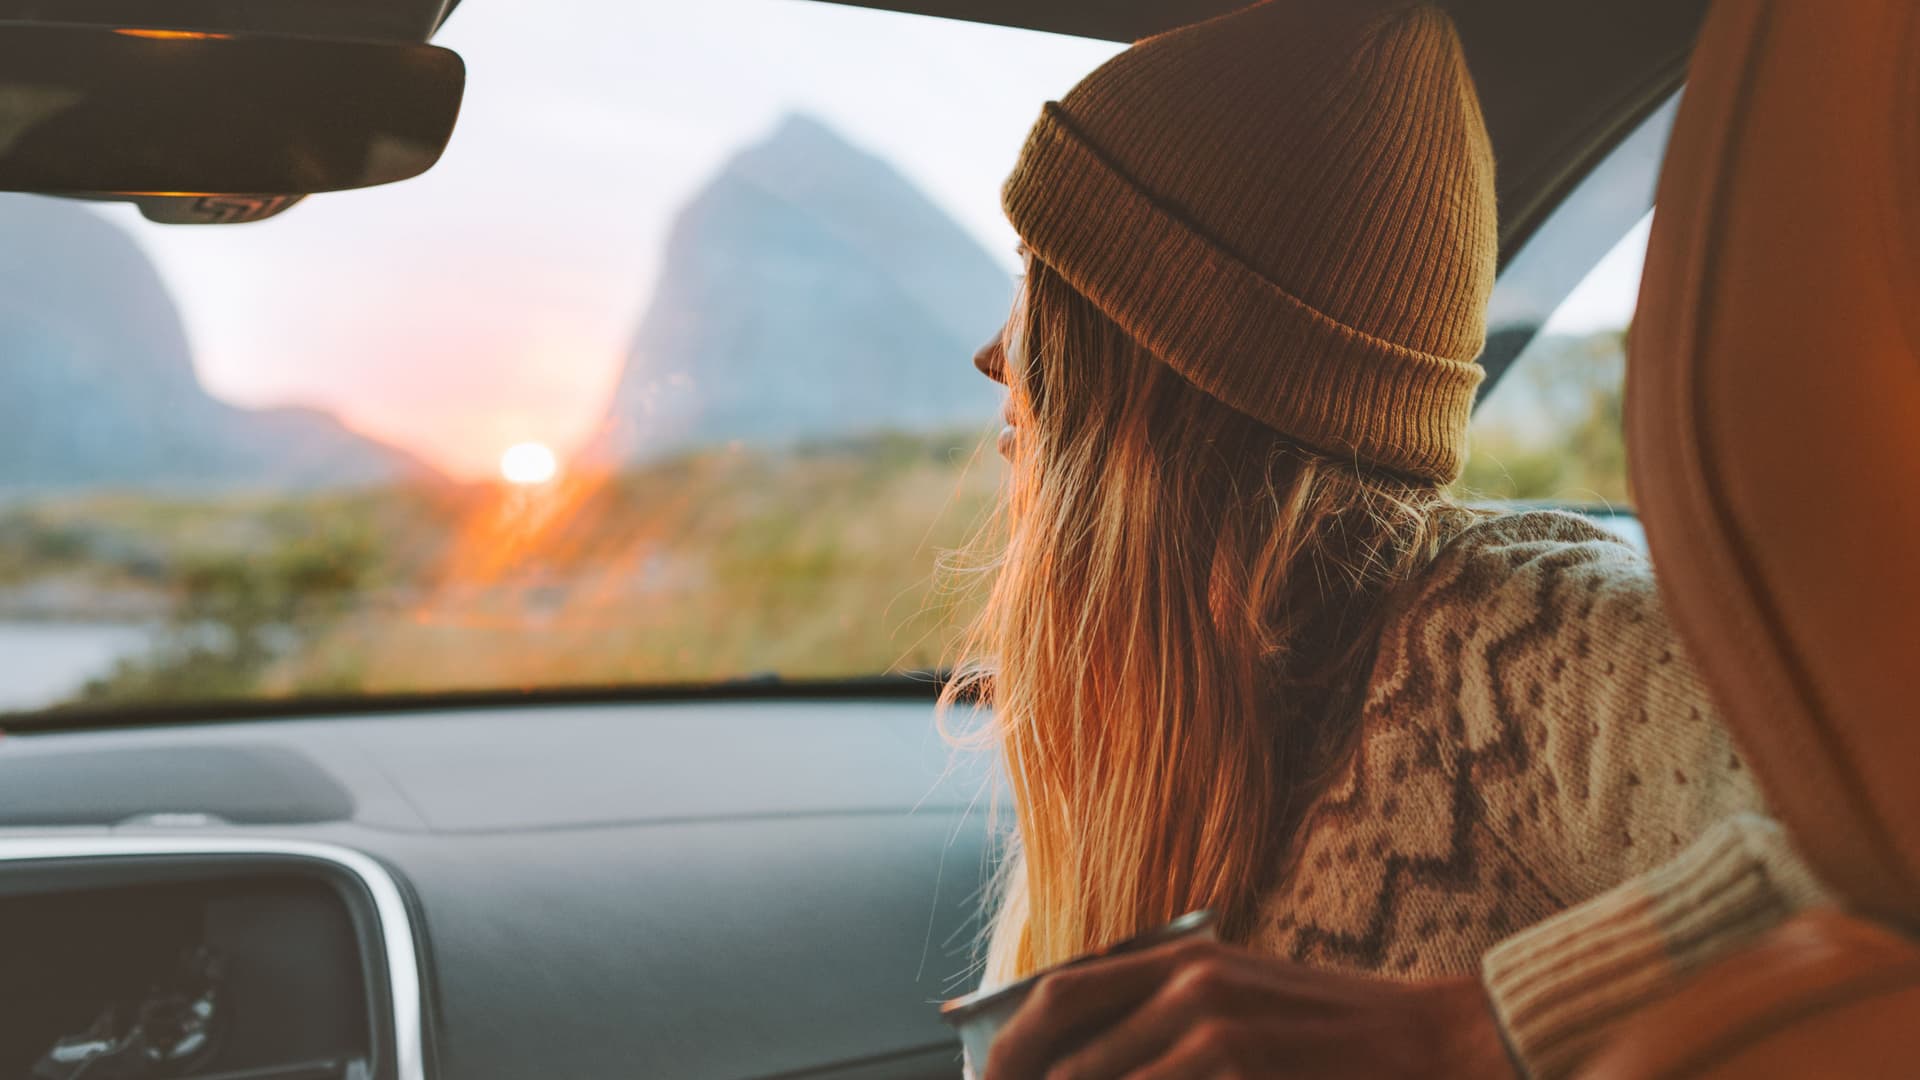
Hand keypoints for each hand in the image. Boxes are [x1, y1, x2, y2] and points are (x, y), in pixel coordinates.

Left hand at [984, 938, 1518, 1079]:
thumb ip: (1165, 1019)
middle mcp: (1187, 980)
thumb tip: (1075, 1060)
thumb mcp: (1241, 1006)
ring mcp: (1212, 1024)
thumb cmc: (1335, 1040)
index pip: (1058, 993)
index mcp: (1182, 959)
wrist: (1437, 1046)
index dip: (1007, 1046)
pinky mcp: (1237, 1063)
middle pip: (1062, 1048)